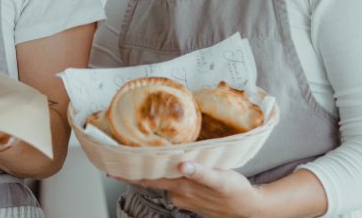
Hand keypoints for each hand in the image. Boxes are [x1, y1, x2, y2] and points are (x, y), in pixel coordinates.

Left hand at [128, 162, 265, 217]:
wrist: (249, 209)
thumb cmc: (236, 193)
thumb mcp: (221, 180)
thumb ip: (201, 173)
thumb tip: (183, 166)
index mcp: (182, 186)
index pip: (149, 179)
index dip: (130, 173)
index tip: (111, 167)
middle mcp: (178, 193)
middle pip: (151, 179)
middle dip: (136, 169)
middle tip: (119, 155)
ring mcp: (183, 196)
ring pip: (162, 180)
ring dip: (153, 169)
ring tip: (141, 153)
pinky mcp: (190, 197)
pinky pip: (173, 183)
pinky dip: (167, 173)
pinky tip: (169, 165)